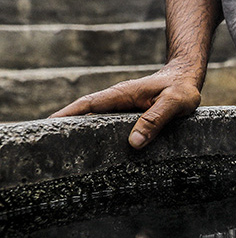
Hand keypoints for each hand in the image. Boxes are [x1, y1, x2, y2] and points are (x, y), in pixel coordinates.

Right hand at [49, 60, 201, 148]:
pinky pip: (108, 126)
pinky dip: (99, 137)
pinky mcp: (128, 116)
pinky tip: (97, 156)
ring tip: (67, 158)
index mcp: (121, 95)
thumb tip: (134, 142)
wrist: (187, 78)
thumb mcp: (174, 102)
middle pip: (85, 115)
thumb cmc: (182, 89)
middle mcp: (116, 101)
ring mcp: (121, 108)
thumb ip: (156, 119)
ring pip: (96, 122)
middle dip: (66, 129)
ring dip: (82, 135)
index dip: (67, 116)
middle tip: (50, 150)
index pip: (87, 105)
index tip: (47, 128)